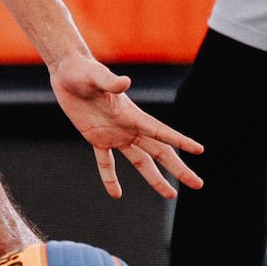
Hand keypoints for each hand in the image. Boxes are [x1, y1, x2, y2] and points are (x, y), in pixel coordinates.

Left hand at [50, 54, 202, 199]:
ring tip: (170, 195)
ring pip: (140, 161)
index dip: (180, 141)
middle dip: (178, 169)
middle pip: (159, 152)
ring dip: (154, 178)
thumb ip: (110, 82)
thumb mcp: (95, 76)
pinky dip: (110, 178)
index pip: (160, 132)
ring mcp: (114, 134)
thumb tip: (125, 82)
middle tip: (197, 184)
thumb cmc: (83, 70)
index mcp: (131, 114)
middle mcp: (128, 127)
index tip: (199, 150)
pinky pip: (106, 162)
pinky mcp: (96, 138)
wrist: (67, 71)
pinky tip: (116, 194)